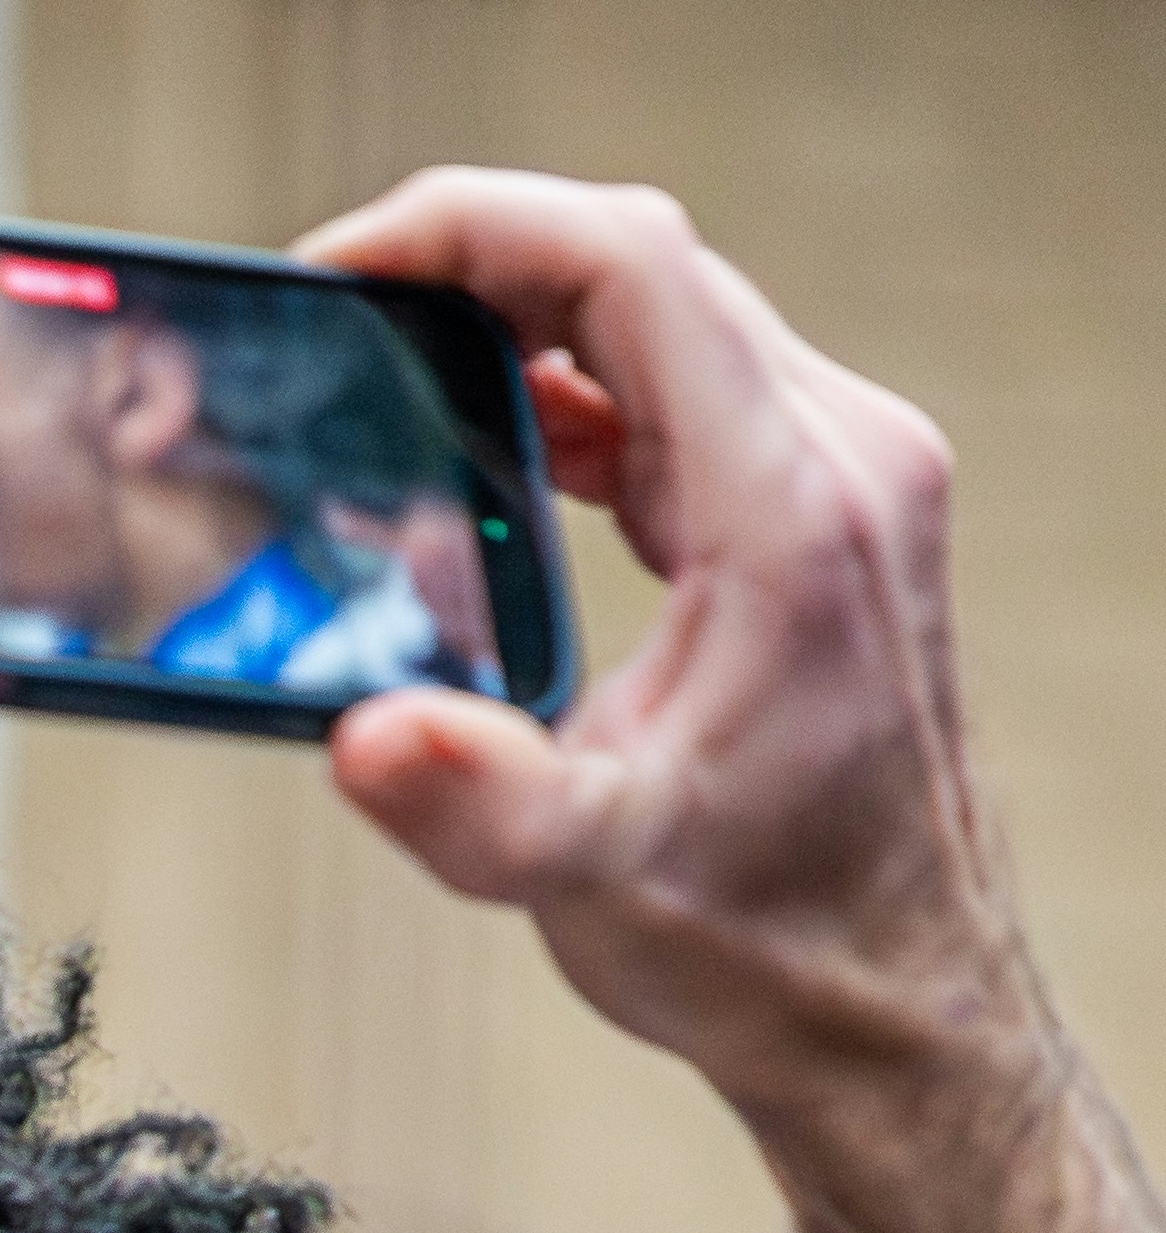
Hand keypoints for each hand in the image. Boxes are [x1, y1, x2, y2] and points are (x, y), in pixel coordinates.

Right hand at [304, 171, 1025, 1144]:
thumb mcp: (592, 877)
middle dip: (479, 266)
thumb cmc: (770, 939)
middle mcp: (840, 458)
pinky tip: (497, 457)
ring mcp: (845, 478)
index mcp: (790, 508)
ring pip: (670, 323)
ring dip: (527, 330)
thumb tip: (362, 740)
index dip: (475, 229)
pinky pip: (691, 398)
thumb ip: (470, 801)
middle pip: (647, 267)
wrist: (892, 1004)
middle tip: (341, 319)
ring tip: (395, 381)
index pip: (630, 265)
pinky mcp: (826, 517)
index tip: (353, 266)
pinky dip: (582, 399)